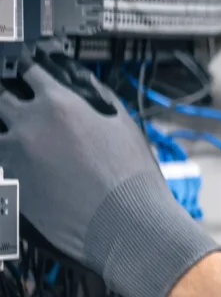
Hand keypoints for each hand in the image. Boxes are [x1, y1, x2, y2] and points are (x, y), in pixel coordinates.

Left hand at [0, 58, 220, 296]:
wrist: (125, 225)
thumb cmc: (131, 181)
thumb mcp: (124, 127)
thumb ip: (97, 100)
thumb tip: (85, 89)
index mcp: (59, 105)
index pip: (30, 72)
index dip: (28, 70)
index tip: (28, 72)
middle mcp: (30, 126)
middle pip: (1, 98)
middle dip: (9, 98)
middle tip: (17, 104)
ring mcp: (15, 156)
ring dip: (7, 131)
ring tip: (23, 139)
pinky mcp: (10, 184)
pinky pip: (1, 164)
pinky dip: (9, 160)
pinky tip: (26, 165)